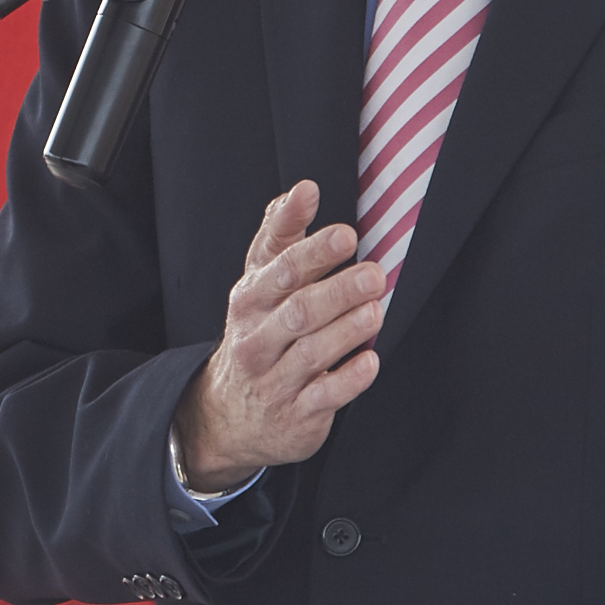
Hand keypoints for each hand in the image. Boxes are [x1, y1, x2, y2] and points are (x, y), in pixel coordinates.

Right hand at [172, 180, 385, 487]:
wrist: (229, 415)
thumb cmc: (259, 332)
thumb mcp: (260, 283)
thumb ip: (281, 235)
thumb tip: (304, 189)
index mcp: (249, 300)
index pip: (281, 270)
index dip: (313, 250)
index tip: (346, 234)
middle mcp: (257, 339)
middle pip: (297, 311)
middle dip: (337, 291)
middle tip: (374, 275)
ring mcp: (275, 379)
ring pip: (311, 353)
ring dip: (347, 330)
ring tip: (376, 310)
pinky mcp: (296, 414)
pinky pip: (324, 397)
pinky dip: (348, 379)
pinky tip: (369, 361)